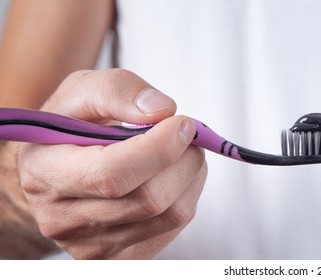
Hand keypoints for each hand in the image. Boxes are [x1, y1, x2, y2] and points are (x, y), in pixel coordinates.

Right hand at [18, 69, 206, 258]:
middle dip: (184, 160)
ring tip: (182, 152)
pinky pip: (174, 227)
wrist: (56, 172)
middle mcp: (64, 220)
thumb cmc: (71, 127)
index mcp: (46, 173)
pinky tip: (172, 176)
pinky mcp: (121, 256)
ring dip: (191, 176)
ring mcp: (93, 246)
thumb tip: (161, 110)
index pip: (112, 174)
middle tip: (187, 135)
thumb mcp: (82, 92)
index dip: (159, 148)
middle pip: (150, 199)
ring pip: (171, 215)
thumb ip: (117, 90)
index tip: (183, 123)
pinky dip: (186, 195)